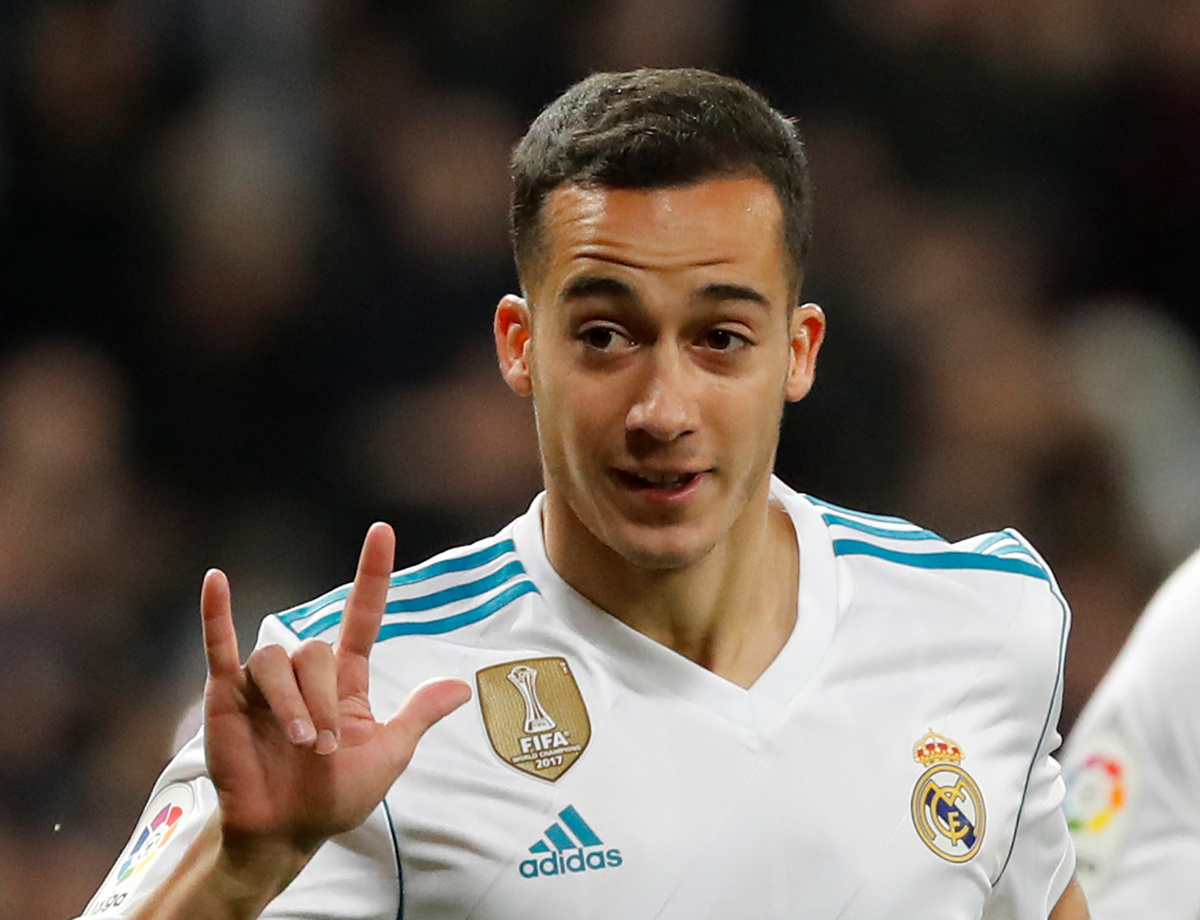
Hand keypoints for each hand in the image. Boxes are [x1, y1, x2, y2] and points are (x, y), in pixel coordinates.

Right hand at [200, 522, 471, 855]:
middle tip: (324, 747)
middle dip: (324, 701)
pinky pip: (219, 646)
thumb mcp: (387, 756)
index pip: (362, 616)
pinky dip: (215, 614)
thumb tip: (464, 687)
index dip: (372, 575)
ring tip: (301, 743)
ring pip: (277, 660)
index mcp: (345, 681)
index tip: (382, 531)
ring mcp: (264, 683)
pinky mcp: (227, 696)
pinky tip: (215, 580)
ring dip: (292, 702)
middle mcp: (304, 675)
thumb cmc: (334, 798)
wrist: (284, 834)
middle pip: (315, 652)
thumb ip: (417, 716)